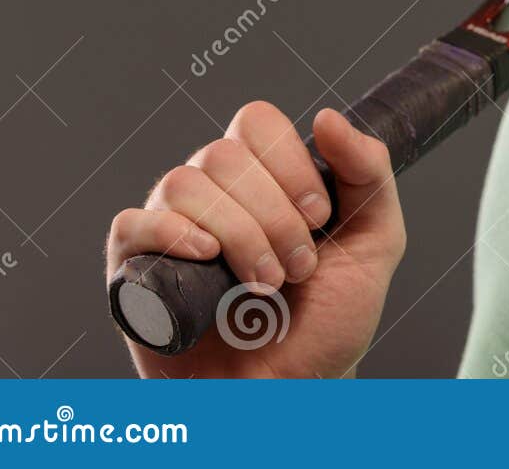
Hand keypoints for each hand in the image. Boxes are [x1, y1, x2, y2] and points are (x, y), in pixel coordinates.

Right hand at [106, 101, 406, 377]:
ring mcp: (172, 229)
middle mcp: (213, 193)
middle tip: (298, 267)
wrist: (296, 391)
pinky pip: (131, 224)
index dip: (289, 162)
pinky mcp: (136, 271)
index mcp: (264, 176)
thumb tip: (327, 117)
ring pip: (183, 184)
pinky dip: (170, 233)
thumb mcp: (376, 241)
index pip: (256, 122)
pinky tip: (208, 258)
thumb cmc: (329, 321)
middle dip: (272, 214)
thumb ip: (369, 173)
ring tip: (265, 285)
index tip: (320, 217)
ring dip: (237, 234)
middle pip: (222, 154)